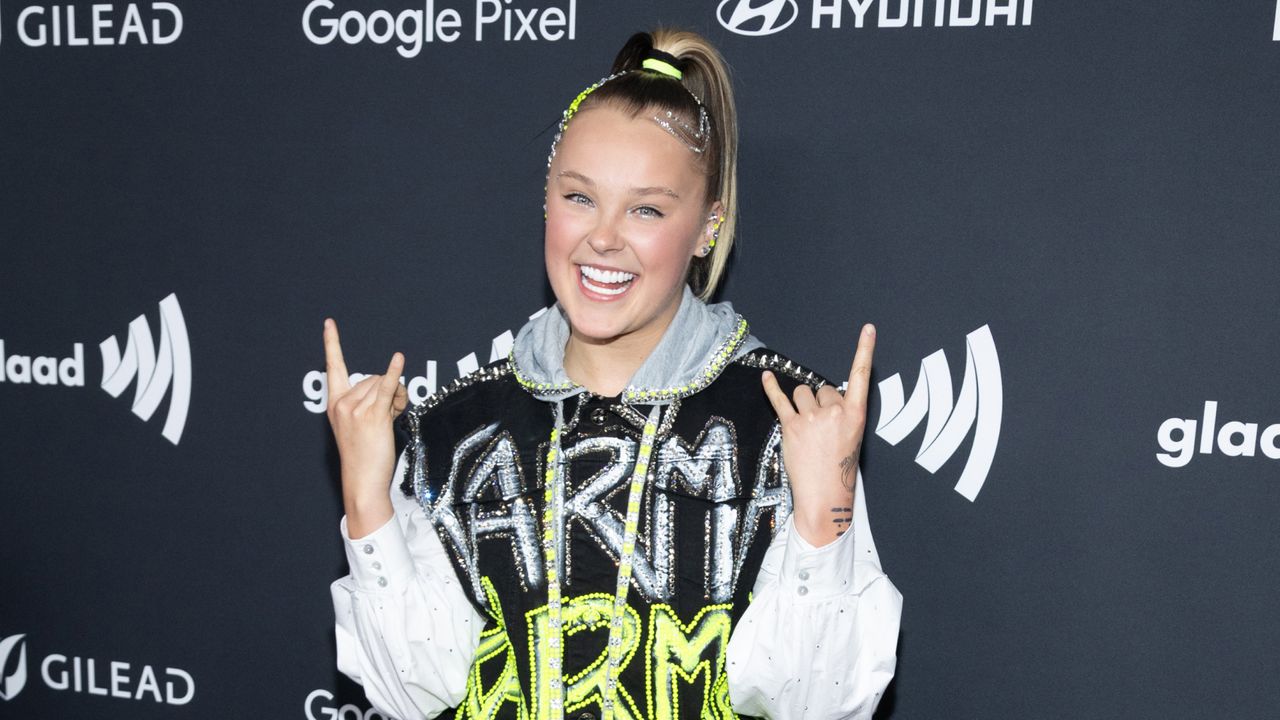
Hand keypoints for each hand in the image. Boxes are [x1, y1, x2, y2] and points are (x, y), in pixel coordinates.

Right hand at [323, 318, 407, 537]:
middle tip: (388, 415)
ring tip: (392, 419)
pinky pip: (387, 388)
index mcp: (335, 404)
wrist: (362, 481)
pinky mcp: (374, 415)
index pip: (333, 368)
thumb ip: (370, 402)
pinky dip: (394, 373)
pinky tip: (398, 359)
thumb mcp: (358, 425)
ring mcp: (357, 409)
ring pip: (385, 385)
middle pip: (373, 377)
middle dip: (387, 391)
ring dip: (398, 397)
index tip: (329, 323)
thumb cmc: (363, 456)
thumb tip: (392, 386)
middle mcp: (343, 403)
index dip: (332, 344)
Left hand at [761, 323, 875, 546]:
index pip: (861, 376)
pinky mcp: (791, 426)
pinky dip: (771, 388)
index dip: (865, 350)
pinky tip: (766, 376)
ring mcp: (811, 418)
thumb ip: (843, 413)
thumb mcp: (853, 437)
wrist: (825, 494)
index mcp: (856, 414)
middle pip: (824, 389)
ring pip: (803, 393)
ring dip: (802, 404)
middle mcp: (835, 411)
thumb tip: (826, 396)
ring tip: (807, 429)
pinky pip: (779, 400)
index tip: (868, 329)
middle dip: (821, 402)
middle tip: (821, 429)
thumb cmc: (839, 467)